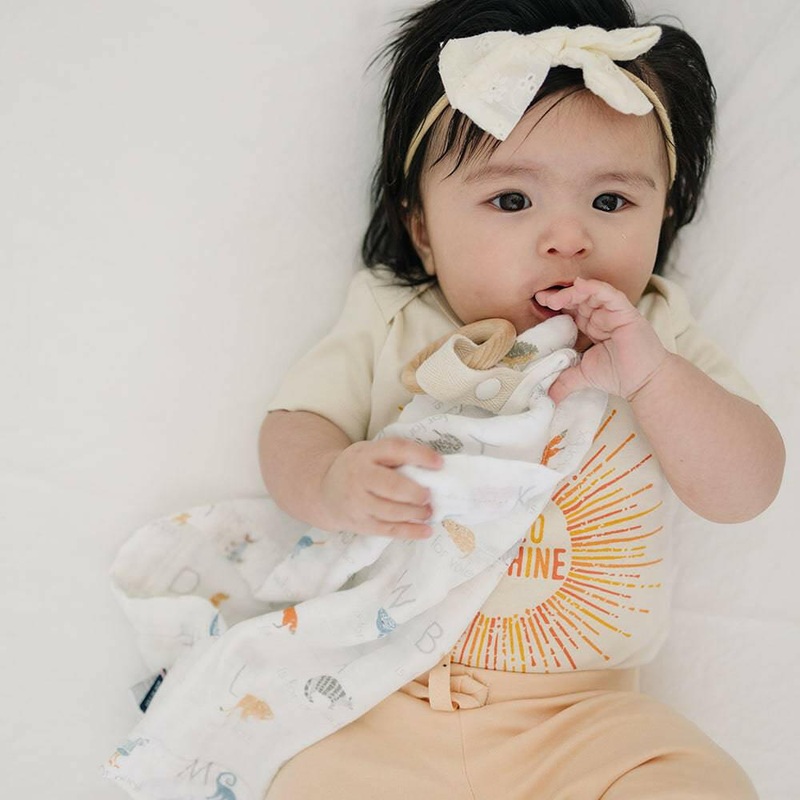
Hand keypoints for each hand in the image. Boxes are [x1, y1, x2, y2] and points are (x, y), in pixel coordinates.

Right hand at [319, 437, 442, 537]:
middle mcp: (360, 477)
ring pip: (392, 512)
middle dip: (416, 493)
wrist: (323, 490)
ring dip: (416, 513)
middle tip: (429, 495)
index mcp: (365, 454)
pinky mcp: (361, 524)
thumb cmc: (358, 468)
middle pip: (392, 486)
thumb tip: (433, 465)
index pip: (395, 450)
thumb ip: (395, 455)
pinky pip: (389, 530)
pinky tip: (426, 531)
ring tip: (429, 511)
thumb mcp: (370, 453)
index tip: (439, 463)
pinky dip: (410, 532)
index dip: (420, 456)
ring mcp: (358, 503)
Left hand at [534, 277, 668, 402]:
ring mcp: (614, 312)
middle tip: (541, 298)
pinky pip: (609, 295)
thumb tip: (547, 396)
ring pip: (591, 293)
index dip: (554, 306)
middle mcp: (602, 316)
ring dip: (572, 292)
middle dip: (559, 296)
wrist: (645, 383)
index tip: (537, 306)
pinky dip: (594, 288)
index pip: (570, 310)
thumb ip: (564, 381)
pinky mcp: (626, 312)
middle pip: (578, 299)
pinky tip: (579, 286)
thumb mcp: (583, 376)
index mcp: (592, 326)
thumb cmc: (620, 375)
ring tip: (555, 297)